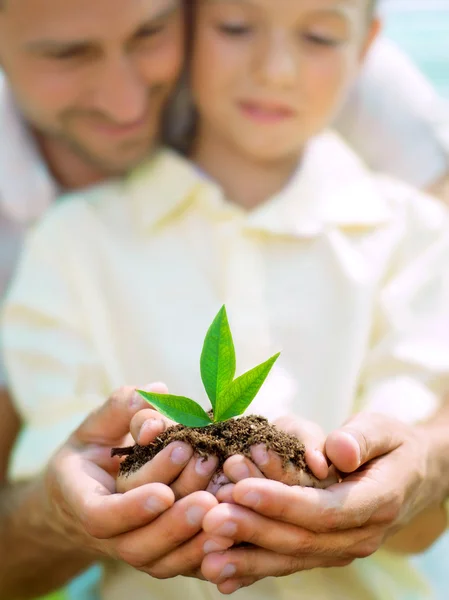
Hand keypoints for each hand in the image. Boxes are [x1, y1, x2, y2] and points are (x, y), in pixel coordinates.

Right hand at [43, 384, 231, 579]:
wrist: (94, 490)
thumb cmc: (97, 449)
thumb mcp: (99, 424)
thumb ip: (122, 408)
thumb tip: (155, 394)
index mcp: (83, 498)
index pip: (100, 516)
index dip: (131, 509)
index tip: (163, 492)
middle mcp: (108, 534)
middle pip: (137, 543)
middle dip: (173, 520)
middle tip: (205, 493)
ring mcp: (134, 550)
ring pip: (162, 560)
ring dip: (193, 536)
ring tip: (221, 506)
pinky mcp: (161, 556)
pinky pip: (181, 565)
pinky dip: (206, 552)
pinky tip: (231, 533)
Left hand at [201, 412, 443, 592]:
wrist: (413, 476)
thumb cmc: (393, 445)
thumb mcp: (384, 429)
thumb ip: (361, 438)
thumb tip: (337, 451)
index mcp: (377, 502)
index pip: (325, 509)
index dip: (282, 502)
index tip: (242, 489)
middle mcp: (360, 535)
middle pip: (302, 538)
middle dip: (252, 529)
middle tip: (210, 519)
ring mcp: (342, 549)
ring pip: (291, 557)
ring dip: (248, 557)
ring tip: (207, 556)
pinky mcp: (326, 551)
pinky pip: (290, 562)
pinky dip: (256, 570)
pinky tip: (223, 576)